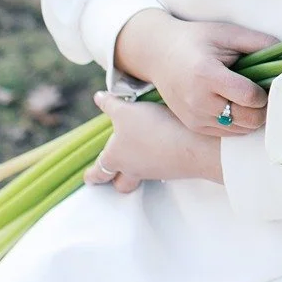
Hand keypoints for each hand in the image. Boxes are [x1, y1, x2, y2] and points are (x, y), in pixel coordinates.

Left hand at [84, 92, 222, 193]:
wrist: (192, 145)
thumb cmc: (153, 130)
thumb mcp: (126, 111)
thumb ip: (110, 105)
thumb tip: (97, 97)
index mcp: (116, 159)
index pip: (99, 172)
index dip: (92, 175)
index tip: (88, 178)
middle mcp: (134, 169)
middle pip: (121, 183)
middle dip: (115, 180)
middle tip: (112, 179)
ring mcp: (156, 170)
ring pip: (142, 177)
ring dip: (138, 171)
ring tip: (138, 161)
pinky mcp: (176, 165)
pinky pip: (163, 167)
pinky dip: (160, 160)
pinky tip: (164, 144)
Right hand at [114, 9, 273, 136]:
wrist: (159, 54)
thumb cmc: (197, 39)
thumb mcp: (228, 33)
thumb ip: (259, 43)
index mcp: (206, 75)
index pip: (248, 96)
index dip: (264, 91)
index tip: (266, 81)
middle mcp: (198, 101)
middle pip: (248, 119)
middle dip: (263, 108)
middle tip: (264, 92)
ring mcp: (194, 117)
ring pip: (241, 130)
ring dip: (253, 117)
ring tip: (251, 98)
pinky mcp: (194, 126)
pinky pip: (228, 133)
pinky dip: (240, 123)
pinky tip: (238, 105)